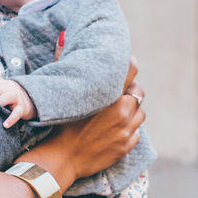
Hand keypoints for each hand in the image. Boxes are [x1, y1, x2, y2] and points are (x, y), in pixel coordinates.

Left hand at [0, 77, 35, 127]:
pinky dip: (11, 119)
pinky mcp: (22, 109)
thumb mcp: (4, 89)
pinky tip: (5, 125)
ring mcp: (17, 98)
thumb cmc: (11, 96)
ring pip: (8, 96)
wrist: (32, 100)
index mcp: (5, 84)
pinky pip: (16, 113)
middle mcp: (11, 89)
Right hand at [30, 59, 145, 183]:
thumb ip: (63, 63)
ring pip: (140, 114)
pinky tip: (114, 132)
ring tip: (117, 115)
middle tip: (119, 95)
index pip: (131, 71)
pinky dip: (128, 131)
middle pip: (139, 92)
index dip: (130, 65)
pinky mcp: (125, 147)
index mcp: (108, 95)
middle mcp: (121, 111)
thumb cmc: (57, 125)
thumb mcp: (64, 93)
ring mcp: (125, 130)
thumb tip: (62, 38)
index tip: (128, 64)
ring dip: (132, 112)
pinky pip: (136, 134)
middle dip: (131, 92)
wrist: (60, 159)